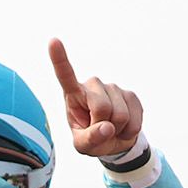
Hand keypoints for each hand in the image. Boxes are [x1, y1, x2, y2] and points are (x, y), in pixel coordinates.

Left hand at [48, 38, 143, 157]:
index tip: (53, 41)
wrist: (114, 140)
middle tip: (101, 129)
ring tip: (112, 128)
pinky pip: (134, 119)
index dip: (60, 59)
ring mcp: (112, 88)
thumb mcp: (83, 146)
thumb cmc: (92, 139)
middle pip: (102, 108)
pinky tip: (124, 127)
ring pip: (120, 115)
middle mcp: (93, 85)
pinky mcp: (130, 95)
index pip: (65, 75)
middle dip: (105, 126)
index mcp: (74, 94)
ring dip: (118, 129)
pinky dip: (130, 130)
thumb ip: (90, 139)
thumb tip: (107, 128)